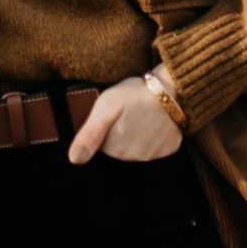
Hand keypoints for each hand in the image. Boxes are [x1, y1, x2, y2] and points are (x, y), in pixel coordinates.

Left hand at [67, 70, 184, 164]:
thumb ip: (89, 134)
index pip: (101, 146)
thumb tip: (74, 160)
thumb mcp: (106, 106)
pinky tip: (154, 121)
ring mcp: (152, 155)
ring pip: (136, 148)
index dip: (104, 128)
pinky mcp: (169, 149)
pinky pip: (156, 147)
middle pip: (118, 149)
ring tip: (141, 115)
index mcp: (114, 148)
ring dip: (136, 135)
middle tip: (127, 113)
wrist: (172, 87)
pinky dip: (154, 136)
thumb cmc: (135, 94)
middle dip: (120, 133)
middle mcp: (133, 157)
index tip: (112, 116)